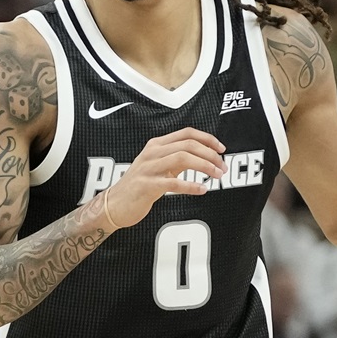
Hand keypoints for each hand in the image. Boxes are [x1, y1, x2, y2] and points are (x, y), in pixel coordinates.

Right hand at [102, 127, 225, 228]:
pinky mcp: (146, 185)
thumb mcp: (157, 166)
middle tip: (222, 167)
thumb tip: (203, 156)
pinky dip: (191, 185)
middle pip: (188, 144)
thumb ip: (176, 158)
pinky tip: (202, 190)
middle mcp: (152, 152)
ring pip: (183, 158)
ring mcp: (148, 168)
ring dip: (204, 166)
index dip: (207, 139)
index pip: (187, 133)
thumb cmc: (139, 186)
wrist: (114, 204)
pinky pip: (173, 183)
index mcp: (156, 145)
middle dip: (210, 154)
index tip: (221, 149)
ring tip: (217, 175)